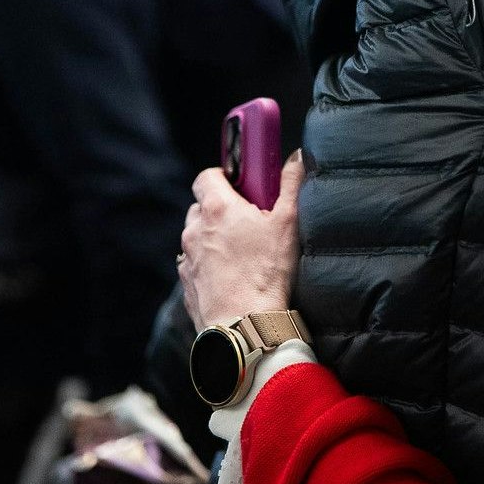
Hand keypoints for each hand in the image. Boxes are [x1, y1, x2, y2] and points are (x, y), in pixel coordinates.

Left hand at [180, 151, 305, 330]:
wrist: (244, 326)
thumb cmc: (267, 273)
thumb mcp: (288, 222)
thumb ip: (291, 184)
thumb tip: (296, 157)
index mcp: (217, 208)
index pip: (206, 176)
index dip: (223, 176)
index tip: (241, 185)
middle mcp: (195, 229)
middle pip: (201, 206)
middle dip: (221, 208)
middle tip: (248, 220)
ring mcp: (187, 258)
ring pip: (196, 236)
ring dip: (213, 237)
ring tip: (242, 251)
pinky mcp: (187, 283)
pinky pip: (194, 263)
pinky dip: (208, 263)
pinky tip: (232, 275)